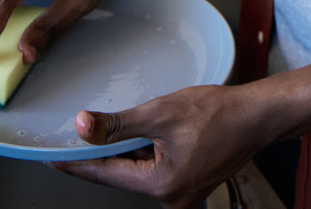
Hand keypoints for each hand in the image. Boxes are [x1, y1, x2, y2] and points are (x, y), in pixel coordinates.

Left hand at [53, 84, 273, 208]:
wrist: (258, 116)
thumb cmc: (219, 114)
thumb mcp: (160, 113)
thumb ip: (118, 124)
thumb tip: (82, 127)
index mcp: (159, 186)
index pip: (104, 175)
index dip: (76, 163)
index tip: (52, 157)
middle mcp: (171, 198)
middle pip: (122, 175)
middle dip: (105, 154)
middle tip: (83, 133)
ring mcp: (182, 194)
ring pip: (140, 172)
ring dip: (128, 151)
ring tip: (125, 128)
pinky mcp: (191, 184)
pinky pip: (157, 170)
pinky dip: (147, 153)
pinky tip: (148, 134)